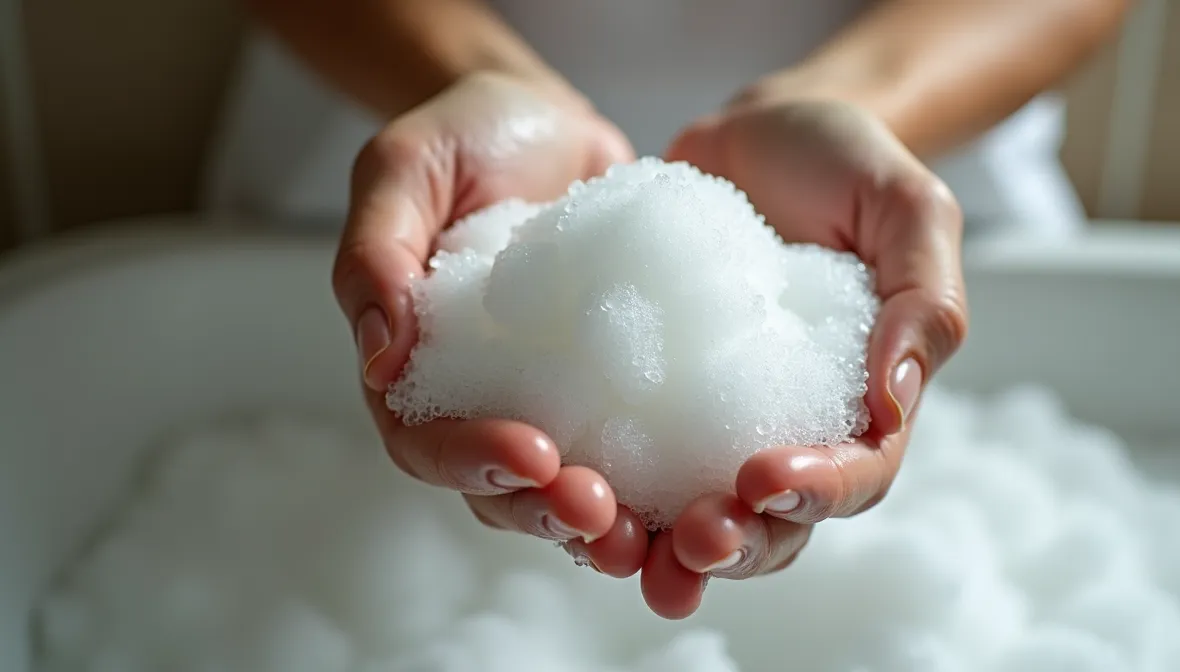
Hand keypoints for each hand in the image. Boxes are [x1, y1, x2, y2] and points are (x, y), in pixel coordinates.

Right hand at [332, 72, 649, 576]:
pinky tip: (705, 480)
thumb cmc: (461, 138)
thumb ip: (377, 256)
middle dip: (548, 510)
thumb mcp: (402, 171)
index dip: (471, 461)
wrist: (543, 120)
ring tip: (655, 527)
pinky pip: (639, 441)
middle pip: (502, 489)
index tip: (531, 454)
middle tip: (601, 510)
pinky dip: (665, 473)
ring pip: (571, 486)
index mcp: (417, 369)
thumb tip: (380, 358)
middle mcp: (484, 399)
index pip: (426, 443)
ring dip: (608, 519)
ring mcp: (555, 398)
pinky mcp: (618, 382)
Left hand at [638, 93, 968, 617]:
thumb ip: (924, 300)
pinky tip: (561, 480)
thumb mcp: (909, 209)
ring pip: (693, 510)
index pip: (857, 475)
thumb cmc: (845, 165)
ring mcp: (713, 416)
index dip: (818, 493)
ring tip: (618, 544)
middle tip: (692, 540)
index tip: (765, 479)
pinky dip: (600, 480)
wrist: (758, 133)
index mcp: (864, 403)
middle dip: (734, 545)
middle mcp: (788, 425)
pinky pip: (626, 452)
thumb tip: (894, 401)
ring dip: (658, 543)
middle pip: (773, 524)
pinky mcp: (649, 392)